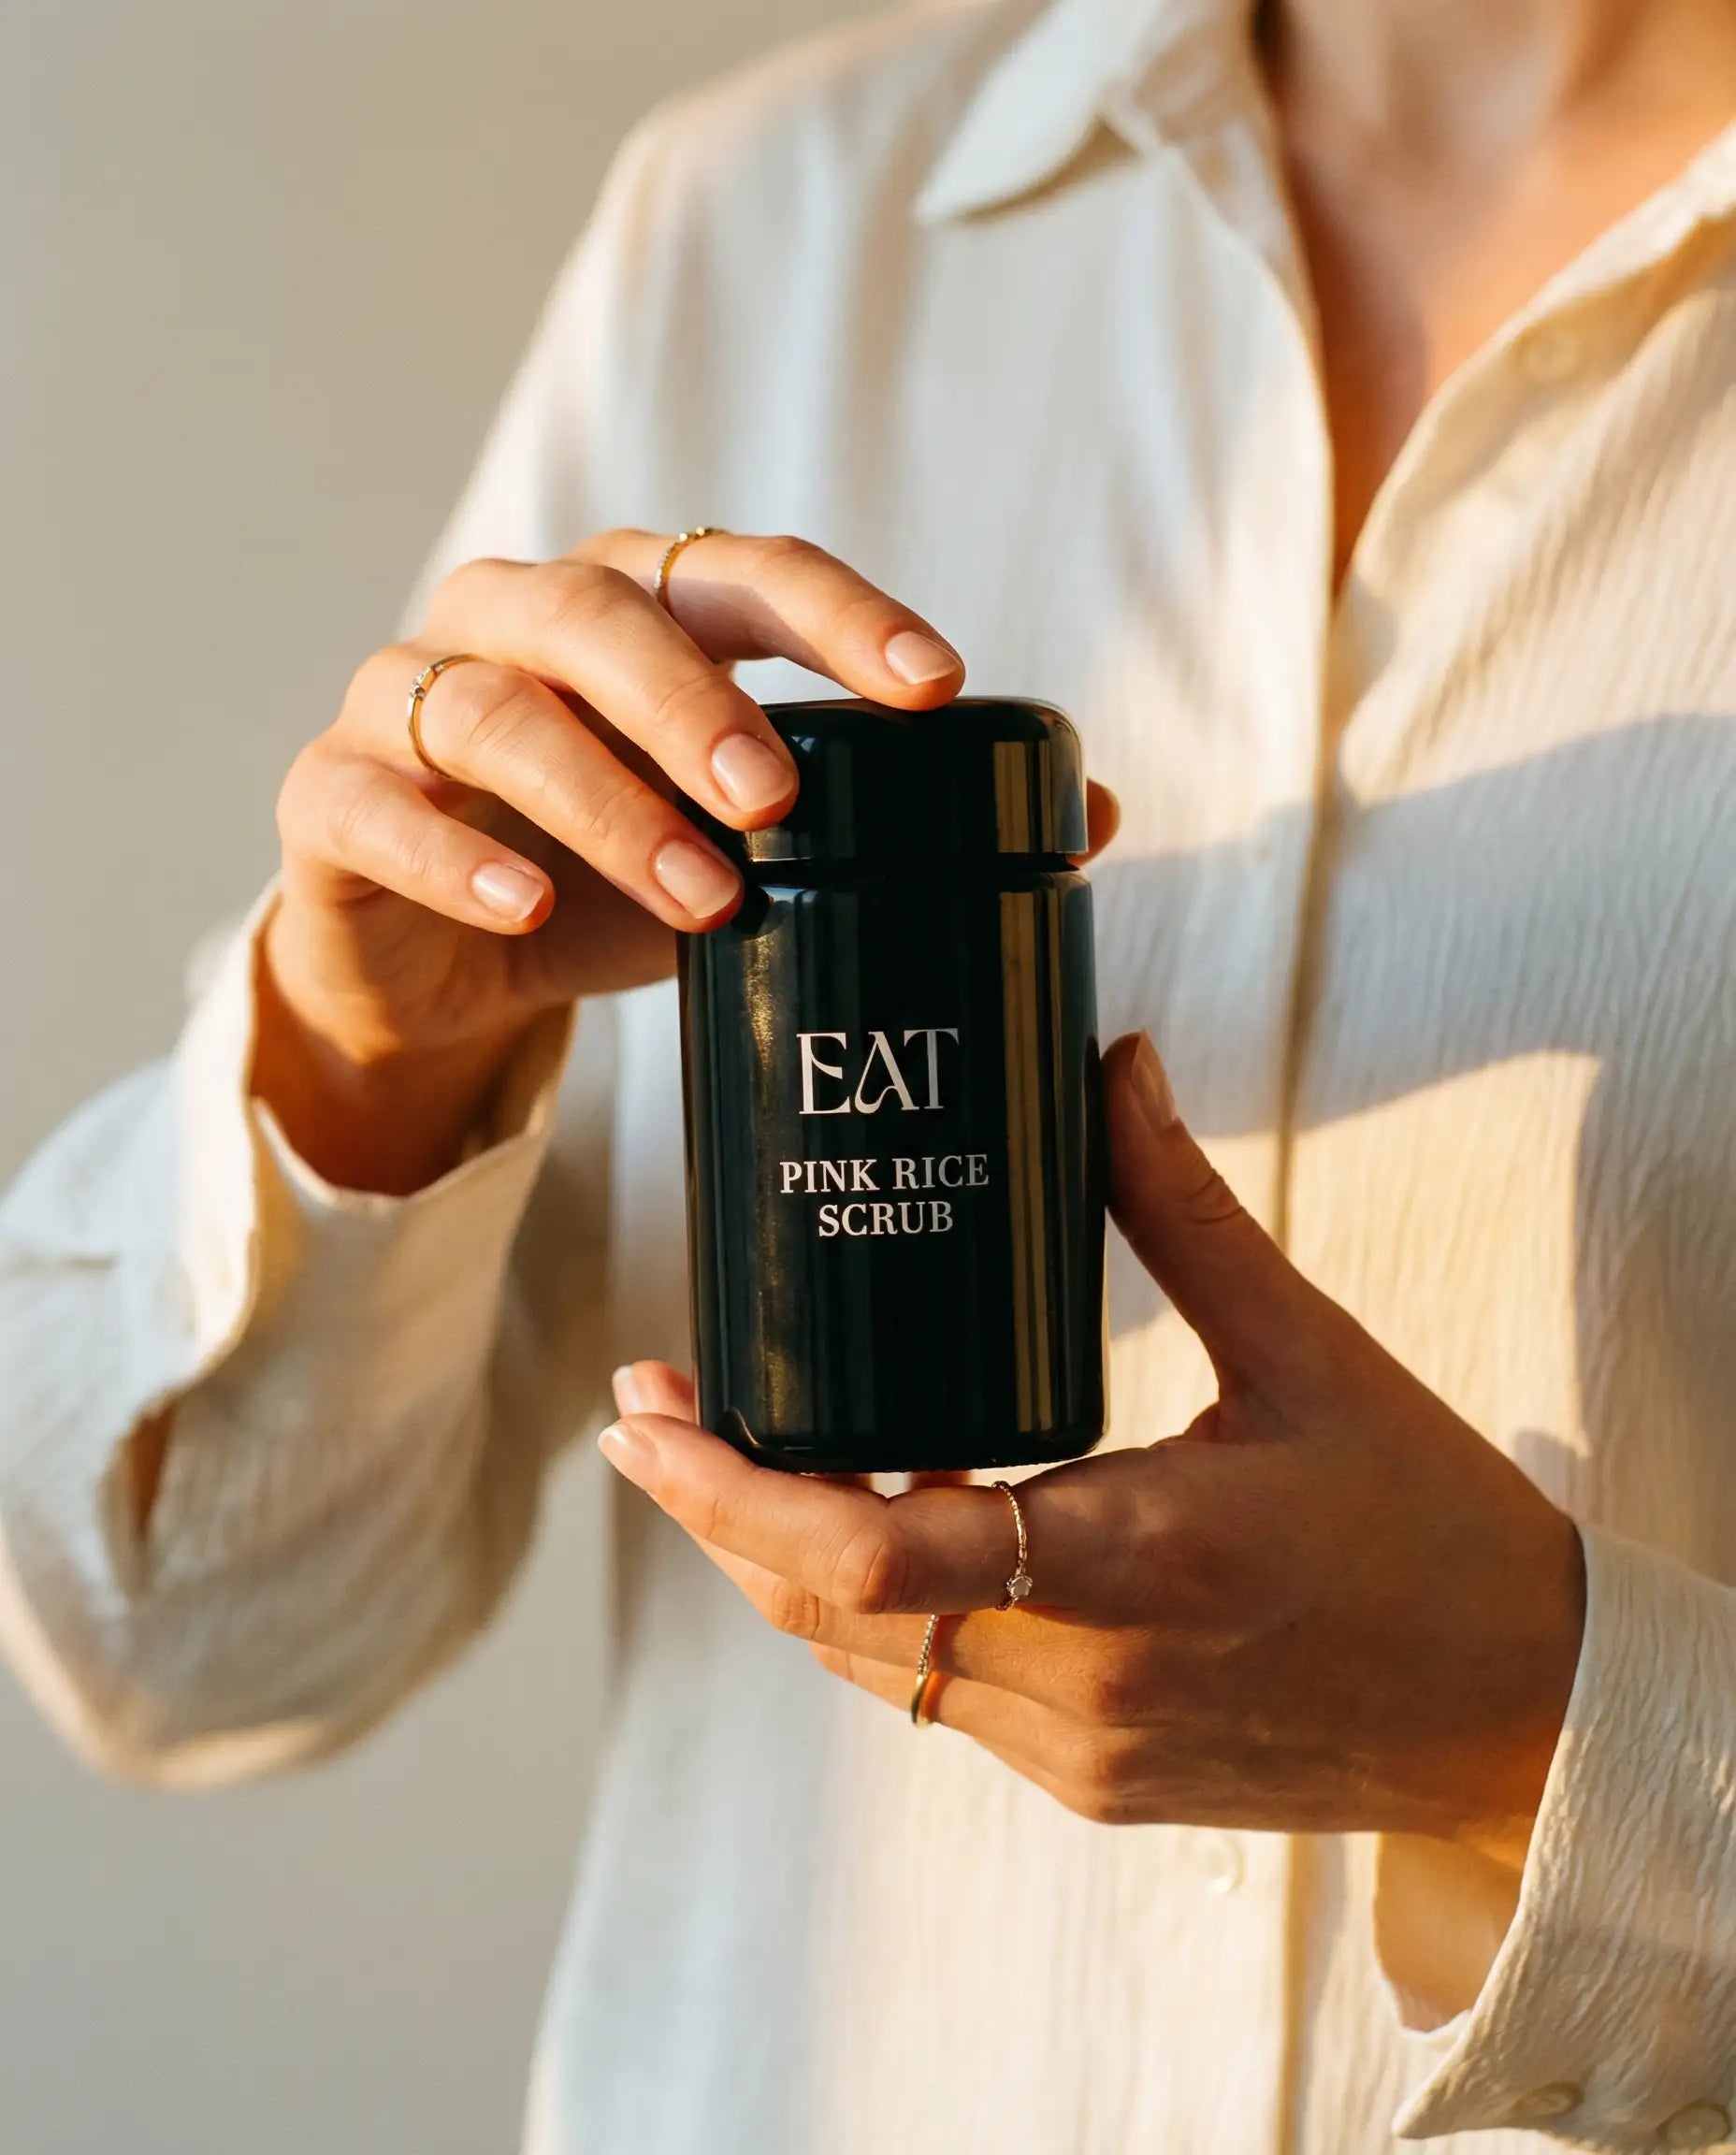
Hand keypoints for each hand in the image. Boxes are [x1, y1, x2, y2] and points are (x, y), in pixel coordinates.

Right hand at [259, 530, 969, 1191]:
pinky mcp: (329, 798)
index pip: (740, 575)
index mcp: (634, 615)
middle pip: (603, 614)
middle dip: (699, 700)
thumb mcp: (761, 861)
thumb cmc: (611, 884)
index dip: (836, 616)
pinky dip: (454, 850)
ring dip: (606, 800)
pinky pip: (373, 802)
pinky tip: (528, 904)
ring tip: (702, 897)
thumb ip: (892, 826)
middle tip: (783, 796)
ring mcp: (408, 701)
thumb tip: (1092, 813)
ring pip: (494, 709)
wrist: (443, 973)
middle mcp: (516, 625)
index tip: (935, 684)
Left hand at [600, 1033, 1586, 1867]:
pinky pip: (936, 1692)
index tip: (643, 1416)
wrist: (1517, 1706)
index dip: (727, 1494)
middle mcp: (1089, 1679)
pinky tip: (891, 1507)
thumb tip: (1109, 1066)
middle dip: (714, 1514)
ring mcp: (1082, 1751)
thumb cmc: (1431, 1525)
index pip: (872, 1554)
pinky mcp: (1091, 1782)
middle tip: (651, 1405)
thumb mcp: (1309, 1348)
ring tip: (746, 1442)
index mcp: (1143, 1559)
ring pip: (867, 1663)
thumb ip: (1182, 1208)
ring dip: (785, 1559)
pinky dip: (881, 1606)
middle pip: (826, 1615)